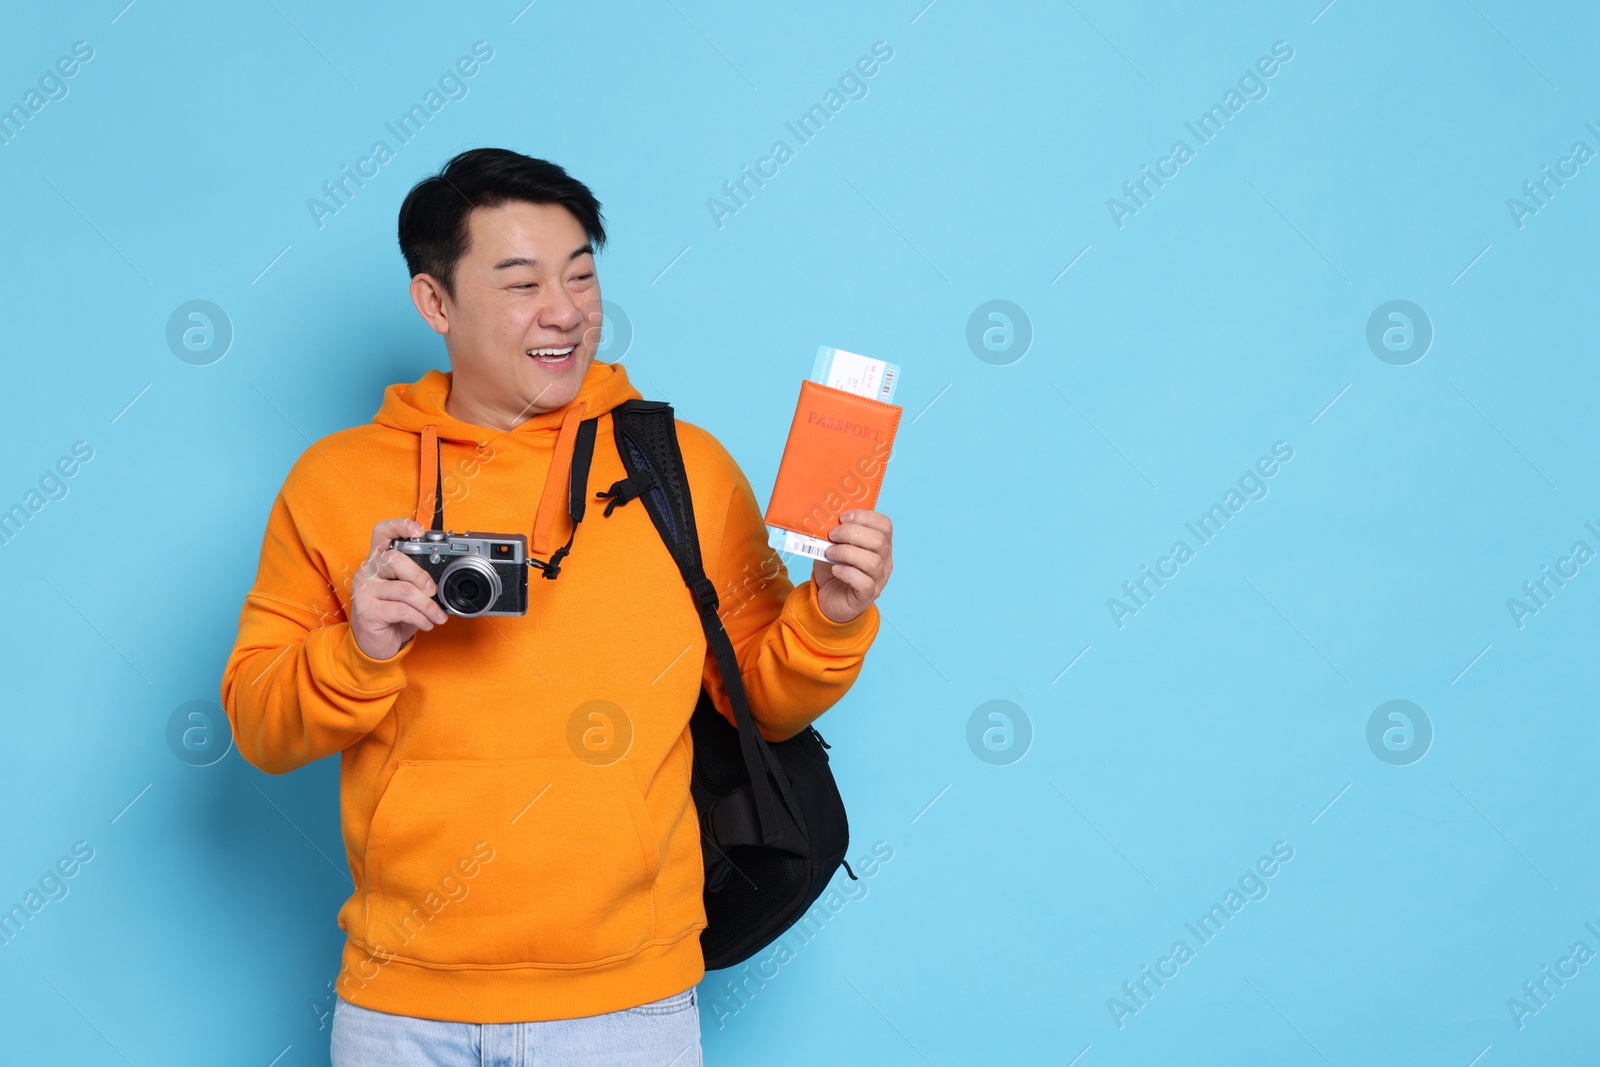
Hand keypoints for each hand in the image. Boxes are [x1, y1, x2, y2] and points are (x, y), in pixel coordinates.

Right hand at [350, 518, 448, 659]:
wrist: (374, 645)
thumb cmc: (393, 615)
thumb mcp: (407, 594)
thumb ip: (418, 581)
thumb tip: (447, 580)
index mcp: (378, 561)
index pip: (382, 532)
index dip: (400, 526)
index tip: (420, 531)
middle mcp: (368, 571)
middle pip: (394, 559)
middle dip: (421, 575)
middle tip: (434, 591)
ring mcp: (364, 590)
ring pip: (404, 589)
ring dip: (428, 605)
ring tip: (437, 616)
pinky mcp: (366, 610)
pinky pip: (402, 609)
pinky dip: (420, 618)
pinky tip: (426, 624)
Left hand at [811, 509, 892, 623]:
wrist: (828, 599)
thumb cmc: (833, 569)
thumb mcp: (833, 546)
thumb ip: (835, 534)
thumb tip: (826, 519)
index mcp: (880, 544)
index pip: (884, 524)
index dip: (864, 516)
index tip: (842, 517)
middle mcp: (885, 561)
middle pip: (879, 541)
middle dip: (851, 533)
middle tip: (832, 535)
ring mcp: (879, 580)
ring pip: (873, 561)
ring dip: (847, 553)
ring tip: (829, 553)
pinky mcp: (867, 596)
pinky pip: (864, 583)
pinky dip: (847, 573)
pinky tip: (836, 570)